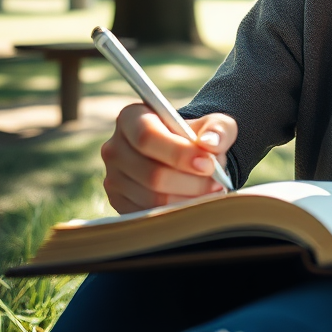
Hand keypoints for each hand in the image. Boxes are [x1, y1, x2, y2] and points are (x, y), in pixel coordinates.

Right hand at [101, 103, 237, 212]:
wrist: (185, 155)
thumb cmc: (198, 135)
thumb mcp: (215, 124)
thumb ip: (218, 129)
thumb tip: (210, 143)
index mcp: (131, 117)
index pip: (147, 136)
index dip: (179, 153)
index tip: (208, 163)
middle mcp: (115, 147)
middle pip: (151, 173)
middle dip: (190, 181)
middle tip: (217, 182)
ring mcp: (114, 177)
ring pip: (152, 197)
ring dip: (188, 198)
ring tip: (211, 190)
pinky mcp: (119, 202)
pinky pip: (149, 214)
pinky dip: (177, 210)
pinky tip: (196, 200)